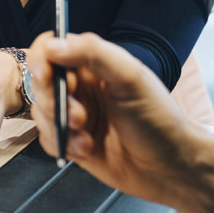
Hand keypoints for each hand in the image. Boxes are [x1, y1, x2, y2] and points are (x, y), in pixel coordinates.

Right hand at [28, 32, 213, 212]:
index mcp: (94, 64)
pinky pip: (47, 138)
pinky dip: (62, 144)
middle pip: (41, 81)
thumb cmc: (159, 119)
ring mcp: (75, 114)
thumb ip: (93, 53)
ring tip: (86, 134)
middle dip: (54, 99)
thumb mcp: (131, 77)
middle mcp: (82, 86)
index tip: (46, 74)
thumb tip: (54, 44)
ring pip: (41, 112)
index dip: (43, 59)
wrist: (172, 168)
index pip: (53, 47)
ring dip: (59, 125)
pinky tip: (86, 149)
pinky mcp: (72, 142)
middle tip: (78, 113)